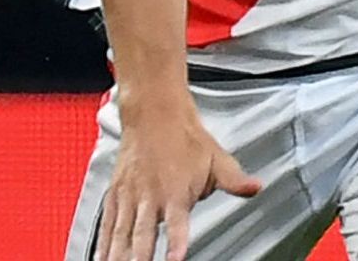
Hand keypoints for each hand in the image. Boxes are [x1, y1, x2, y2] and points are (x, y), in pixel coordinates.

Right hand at [98, 103, 261, 260]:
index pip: (176, 223)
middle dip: (139, 257)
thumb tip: (255, 187)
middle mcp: (149, 195)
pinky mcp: (117, 191)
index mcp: (175, 191)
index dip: (176, 242)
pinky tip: (102, 256)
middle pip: (142, 233)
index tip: (175, 259)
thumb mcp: (216, 158)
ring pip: (121, 230)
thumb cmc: (184, 137)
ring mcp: (130, 194)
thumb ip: (234, 179)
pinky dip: (104, 239)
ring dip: (117, 253)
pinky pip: (108, 220)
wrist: (153, 112)